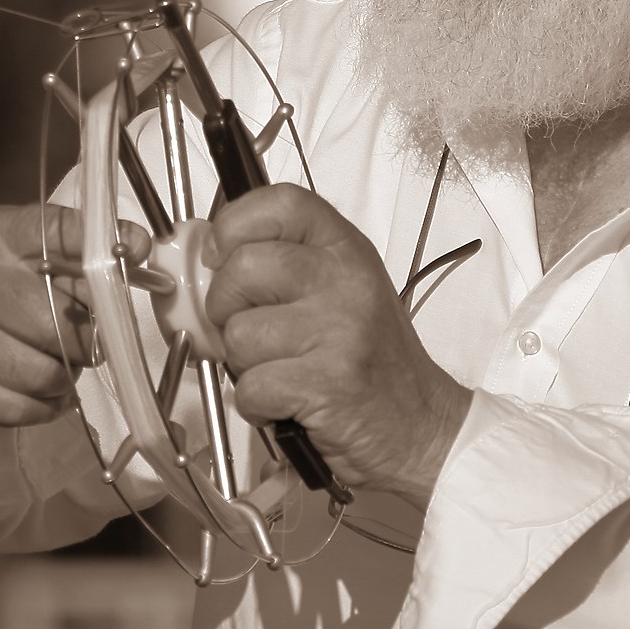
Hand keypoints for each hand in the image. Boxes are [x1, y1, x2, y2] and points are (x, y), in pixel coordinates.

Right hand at [0, 204, 147, 500]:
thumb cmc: (1, 291)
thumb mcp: (34, 254)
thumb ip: (84, 249)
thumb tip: (140, 249)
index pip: (58, 231)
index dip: (101, 249)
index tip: (135, 253)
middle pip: (60, 322)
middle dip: (86, 339)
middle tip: (83, 340)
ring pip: (46, 373)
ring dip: (65, 377)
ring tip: (56, 363)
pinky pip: (24, 408)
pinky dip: (44, 406)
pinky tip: (37, 388)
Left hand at [203, 185, 471, 508]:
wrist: (420, 425)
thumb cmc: (373, 361)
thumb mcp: (341, 290)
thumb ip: (287, 264)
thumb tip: (209, 256)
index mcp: (346, 249)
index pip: (280, 203)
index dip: (233, 224)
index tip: (219, 254)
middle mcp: (346, 280)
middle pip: (242, 267)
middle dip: (224, 308)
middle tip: (248, 331)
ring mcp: (340, 329)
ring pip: (238, 334)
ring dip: (243, 366)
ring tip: (280, 372)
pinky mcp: (328, 382)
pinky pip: (251, 387)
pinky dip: (256, 406)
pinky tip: (286, 403)